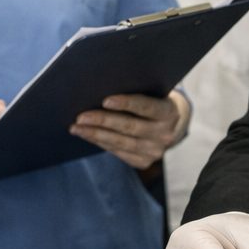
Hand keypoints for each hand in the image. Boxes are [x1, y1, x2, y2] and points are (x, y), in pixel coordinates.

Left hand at [70, 89, 188, 169]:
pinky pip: (118, 152)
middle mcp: (166, 134)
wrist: (173, 124)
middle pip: (130, 127)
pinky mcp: (144, 162)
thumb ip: (136, 90)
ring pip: (121, 143)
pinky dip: (100, 143)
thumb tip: (101, 87)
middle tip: (81, 116)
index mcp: (170, 112)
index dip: (127, 103)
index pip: (147, 107)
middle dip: (103, 121)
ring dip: (96, 135)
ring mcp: (155, 151)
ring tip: (76, 127)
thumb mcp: (153, 92)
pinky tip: (87, 135)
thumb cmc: (154, 99)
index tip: (105, 100)